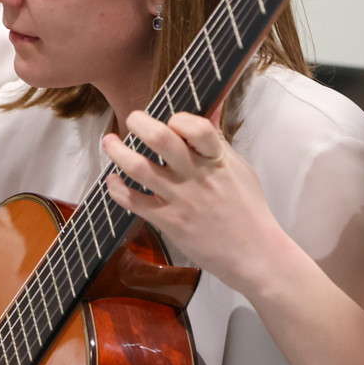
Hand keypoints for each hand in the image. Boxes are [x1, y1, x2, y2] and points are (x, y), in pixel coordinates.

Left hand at [101, 110, 287, 292]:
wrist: (254, 254)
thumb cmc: (249, 209)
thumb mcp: (239, 168)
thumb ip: (218, 141)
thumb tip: (210, 110)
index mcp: (217, 160)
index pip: (196, 127)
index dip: (179, 118)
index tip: (171, 120)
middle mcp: (196, 176)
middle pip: (160, 139)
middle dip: (139, 123)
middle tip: (132, 119)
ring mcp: (181, 199)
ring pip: (139, 168)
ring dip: (118, 151)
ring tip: (109, 141)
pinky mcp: (169, 222)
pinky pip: (134, 202)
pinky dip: (117, 189)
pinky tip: (111, 180)